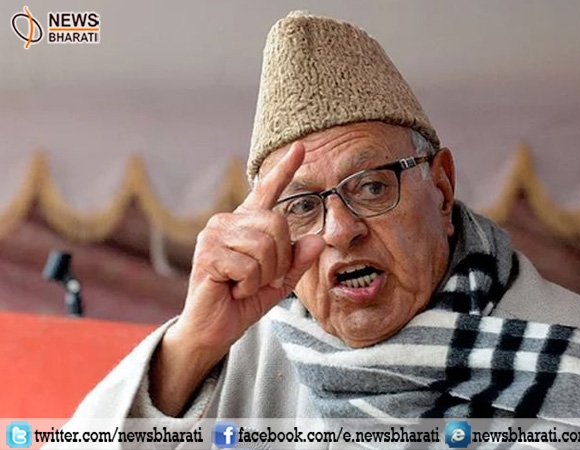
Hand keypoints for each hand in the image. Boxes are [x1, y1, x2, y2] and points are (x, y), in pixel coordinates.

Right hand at [169, 142, 324, 351]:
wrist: (212, 329)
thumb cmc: (242, 302)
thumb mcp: (278, 282)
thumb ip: (297, 261)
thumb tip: (318, 239)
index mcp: (246, 224)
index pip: (267, 190)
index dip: (284, 169)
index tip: (301, 147)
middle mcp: (228, 221)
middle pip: (278, 224)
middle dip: (280, 260)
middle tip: (261, 279)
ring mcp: (215, 235)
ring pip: (265, 247)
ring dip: (263, 276)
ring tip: (243, 284)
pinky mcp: (208, 254)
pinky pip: (250, 267)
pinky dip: (249, 286)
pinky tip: (232, 289)